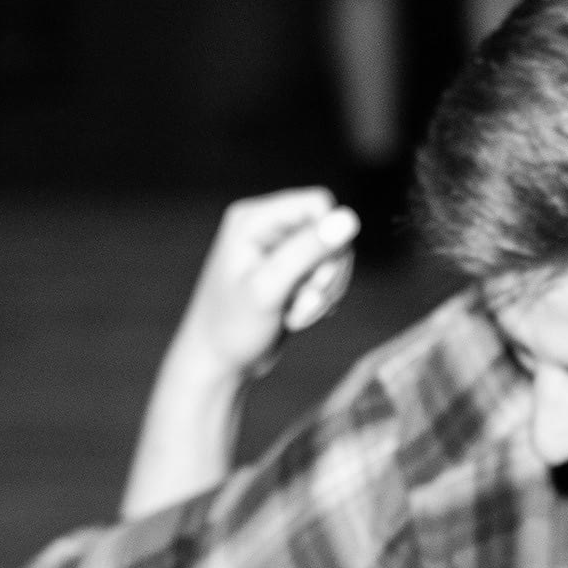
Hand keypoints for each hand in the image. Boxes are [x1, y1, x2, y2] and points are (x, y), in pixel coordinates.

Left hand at [173, 189, 359, 383]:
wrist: (218, 364)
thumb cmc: (231, 326)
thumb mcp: (268, 288)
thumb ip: (307, 251)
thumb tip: (349, 219)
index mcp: (255, 218)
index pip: (318, 203)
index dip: (329, 238)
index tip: (316, 277)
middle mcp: (269, 227)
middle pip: (332, 232)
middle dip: (326, 273)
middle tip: (302, 301)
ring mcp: (281, 250)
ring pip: (335, 257)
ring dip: (323, 292)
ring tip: (295, 314)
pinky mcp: (292, 272)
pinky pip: (329, 276)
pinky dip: (321, 300)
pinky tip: (296, 316)